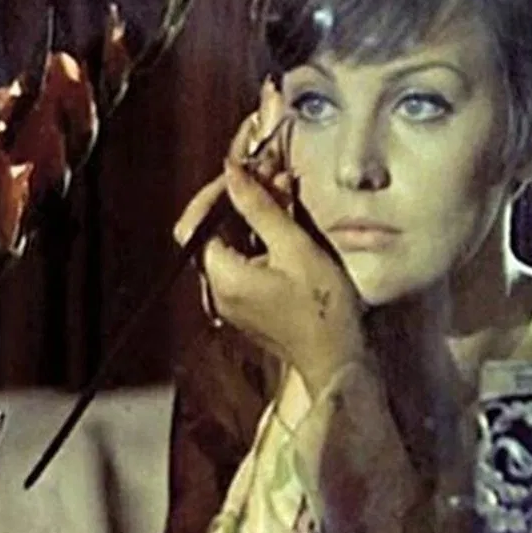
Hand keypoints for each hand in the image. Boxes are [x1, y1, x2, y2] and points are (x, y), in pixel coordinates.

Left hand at [174, 88, 367, 393]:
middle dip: (235, 200)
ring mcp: (228, 298)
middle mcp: (215, 290)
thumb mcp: (295, 249)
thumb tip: (233, 172)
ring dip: (249, 215)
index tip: (241, 172)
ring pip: (227, 243)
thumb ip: (260, 208)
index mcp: (221, 277)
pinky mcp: (244, 302)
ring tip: (280, 190)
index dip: (212, 193)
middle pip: (210, 232)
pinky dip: (256, 236)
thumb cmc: (322, 310)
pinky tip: (283, 219)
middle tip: (266, 176)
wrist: (337, 360)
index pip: (194, 224)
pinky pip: (240, 260)